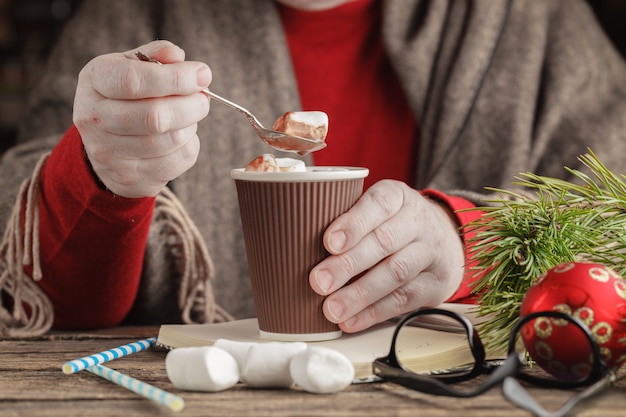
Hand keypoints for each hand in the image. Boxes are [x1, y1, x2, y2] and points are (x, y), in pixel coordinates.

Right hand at [73, 40, 211, 197]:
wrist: (105, 145)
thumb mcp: (131, 66)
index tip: (203, 74)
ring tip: (189, 116)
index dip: (176, 78)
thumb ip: (155, 56)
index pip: (134, 81)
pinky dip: (188, 147)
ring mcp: (109, 154)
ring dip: (191, 126)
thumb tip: (178, 57)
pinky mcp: (130, 179)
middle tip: (203, 98)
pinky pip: (176, 162)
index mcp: (94, 82)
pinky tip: (181, 137)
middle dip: (191, 105)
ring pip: (169, 140)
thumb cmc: (125, 97)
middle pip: (155, 116)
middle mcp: (95, 119)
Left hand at [309, 180, 465, 332]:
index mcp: (397, 196)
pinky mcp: (435, 284)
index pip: (378, 205)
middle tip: (319, 282)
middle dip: (348, 264)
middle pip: (384, 242)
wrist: (444, 239)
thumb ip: (346, 220)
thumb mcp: (376, 209)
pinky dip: (374, 313)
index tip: (328, 242)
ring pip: (395, 273)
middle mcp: (418, 221)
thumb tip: (296, 244)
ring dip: (360, 294)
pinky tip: (351, 321)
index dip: (353, 224)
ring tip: (332, 309)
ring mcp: (430, 252)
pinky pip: (404, 300)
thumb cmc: (393, 223)